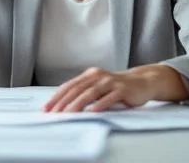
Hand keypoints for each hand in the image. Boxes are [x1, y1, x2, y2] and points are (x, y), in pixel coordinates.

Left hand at [42, 64, 188, 111]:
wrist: (142, 81)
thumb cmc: (117, 87)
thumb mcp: (99, 87)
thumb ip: (85, 92)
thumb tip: (64, 105)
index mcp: (90, 75)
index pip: (69, 86)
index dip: (56, 96)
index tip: (47, 107)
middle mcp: (98, 76)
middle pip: (77, 89)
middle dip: (63, 101)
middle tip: (53, 112)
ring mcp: (110, 82)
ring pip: (90, 93)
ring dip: (78, 103)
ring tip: (68, 113)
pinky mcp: (122, 89)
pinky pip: (109, 97)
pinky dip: (100, 104)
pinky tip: (92, 110)